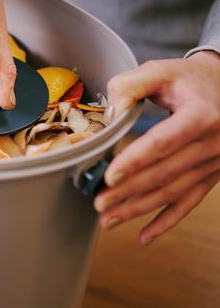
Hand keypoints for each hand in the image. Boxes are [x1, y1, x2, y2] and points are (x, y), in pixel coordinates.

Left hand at [95, 50, 219, 244]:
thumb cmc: (189, 79)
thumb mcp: (161, 71)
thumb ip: (130, 85)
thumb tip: (109, 114)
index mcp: (201, 115)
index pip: (163, 143)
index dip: (135, 161)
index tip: (109, 177)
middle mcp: (213, 143)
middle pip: (164, 173)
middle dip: (129, 192)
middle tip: (98, 203)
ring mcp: (215, 163)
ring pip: (173, 192)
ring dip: (139, 209)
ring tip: (108, 220)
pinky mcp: (212, 175)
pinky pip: (189, 202)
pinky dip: (167, 221)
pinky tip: (144, 236)